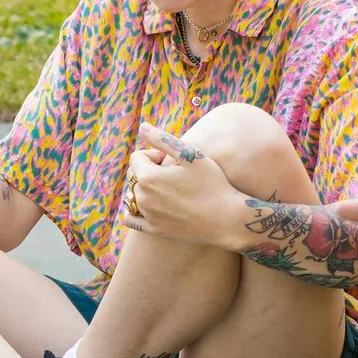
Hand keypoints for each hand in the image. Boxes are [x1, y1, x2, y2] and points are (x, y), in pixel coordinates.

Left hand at [123, 122, 244, 247]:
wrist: (227, 219)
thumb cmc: (212, 183)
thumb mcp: (191, 155)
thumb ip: (163, 139)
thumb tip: (143, 127)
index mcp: (148, 177)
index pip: (137, 157)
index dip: (153, 155)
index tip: (171, 160)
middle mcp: (143, 198)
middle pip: (134, 176)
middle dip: (148, 170)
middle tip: (173, 174)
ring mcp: (147, 216)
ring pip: (133, 195)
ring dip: (145, 188)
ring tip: (168, 188)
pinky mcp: (153, 230)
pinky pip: (131, 219)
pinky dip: (135, 210)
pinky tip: (151, 205)